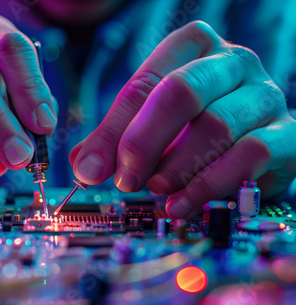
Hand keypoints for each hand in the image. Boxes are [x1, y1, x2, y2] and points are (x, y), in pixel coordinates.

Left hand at [70, 21, 295, 217]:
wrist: (258, 138)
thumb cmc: (196, 124)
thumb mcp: (151, 122)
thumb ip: (115, 138)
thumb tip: (85, 166)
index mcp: (193, 47)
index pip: (145, 83)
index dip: (114, 130)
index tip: (92, 169)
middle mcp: (233, 62)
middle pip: (181, 93)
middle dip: (143, 143)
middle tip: (126, 179)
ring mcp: (265, 95)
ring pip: (215, 127)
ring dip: (176, 168)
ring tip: (157, 189)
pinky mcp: (288, 133)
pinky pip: (249, 156)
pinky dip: (209, 185)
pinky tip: (184, 202)